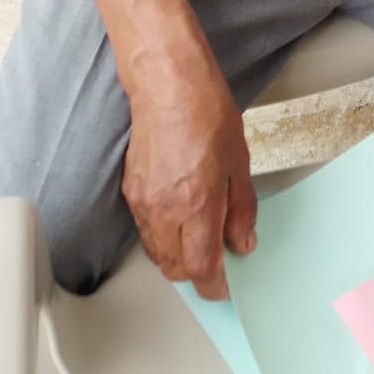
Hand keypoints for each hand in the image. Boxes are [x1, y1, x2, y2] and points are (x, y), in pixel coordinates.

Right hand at [122, 66, 256, 298]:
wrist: (168, 86)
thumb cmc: (207, 112)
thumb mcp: (239, 161)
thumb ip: (241, 208)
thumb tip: (242, 242)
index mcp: (197, 203)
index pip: (201, 267)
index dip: (213, 285)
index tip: (224, 287)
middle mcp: (165, 210)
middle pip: (175, 268)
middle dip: (196, 274)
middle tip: (216, 262)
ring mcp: (144, 203)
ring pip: (157, 253)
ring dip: (178, 257)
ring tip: (199, 240)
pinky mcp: (131, 192)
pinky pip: (146, 231)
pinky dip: (163, 237)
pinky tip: (180, 219)